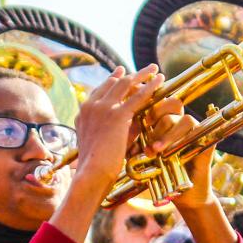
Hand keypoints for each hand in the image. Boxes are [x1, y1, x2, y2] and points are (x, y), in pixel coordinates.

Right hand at [68, 67, 169, 194]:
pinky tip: (160, 79)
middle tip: (142, 70)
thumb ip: (119, 129)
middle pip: (113, 83)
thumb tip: (138, 122)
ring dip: (141, 75)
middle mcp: (90, 107)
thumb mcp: (103, 142)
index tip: (123, 73)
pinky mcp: (116, 115)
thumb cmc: (97, 167)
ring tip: (153, 68)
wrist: (91, 174)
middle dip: (129, 74)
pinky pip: (137, 96)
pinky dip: (150, 86)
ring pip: (125, 84)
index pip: (100, 90)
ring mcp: (102, 109)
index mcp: (82, 113)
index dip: (113, 80)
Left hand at [147, 112, 213, 210]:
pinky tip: (174, 154)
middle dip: (158, 126)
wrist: (183, 196)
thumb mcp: (146, 158)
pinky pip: (198, 133)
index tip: (144, 122)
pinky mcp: (207, 143)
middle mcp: (183, 124)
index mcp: (168, 122)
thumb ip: (139, 145)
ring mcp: (196, 132)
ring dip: (169, 135)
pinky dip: (185, 141)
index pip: (163, 103)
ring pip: (184, 120)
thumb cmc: (162, 175)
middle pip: (172, 109)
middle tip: (150, 146)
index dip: (154, 108)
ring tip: (156, 151)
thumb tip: (126, 138)